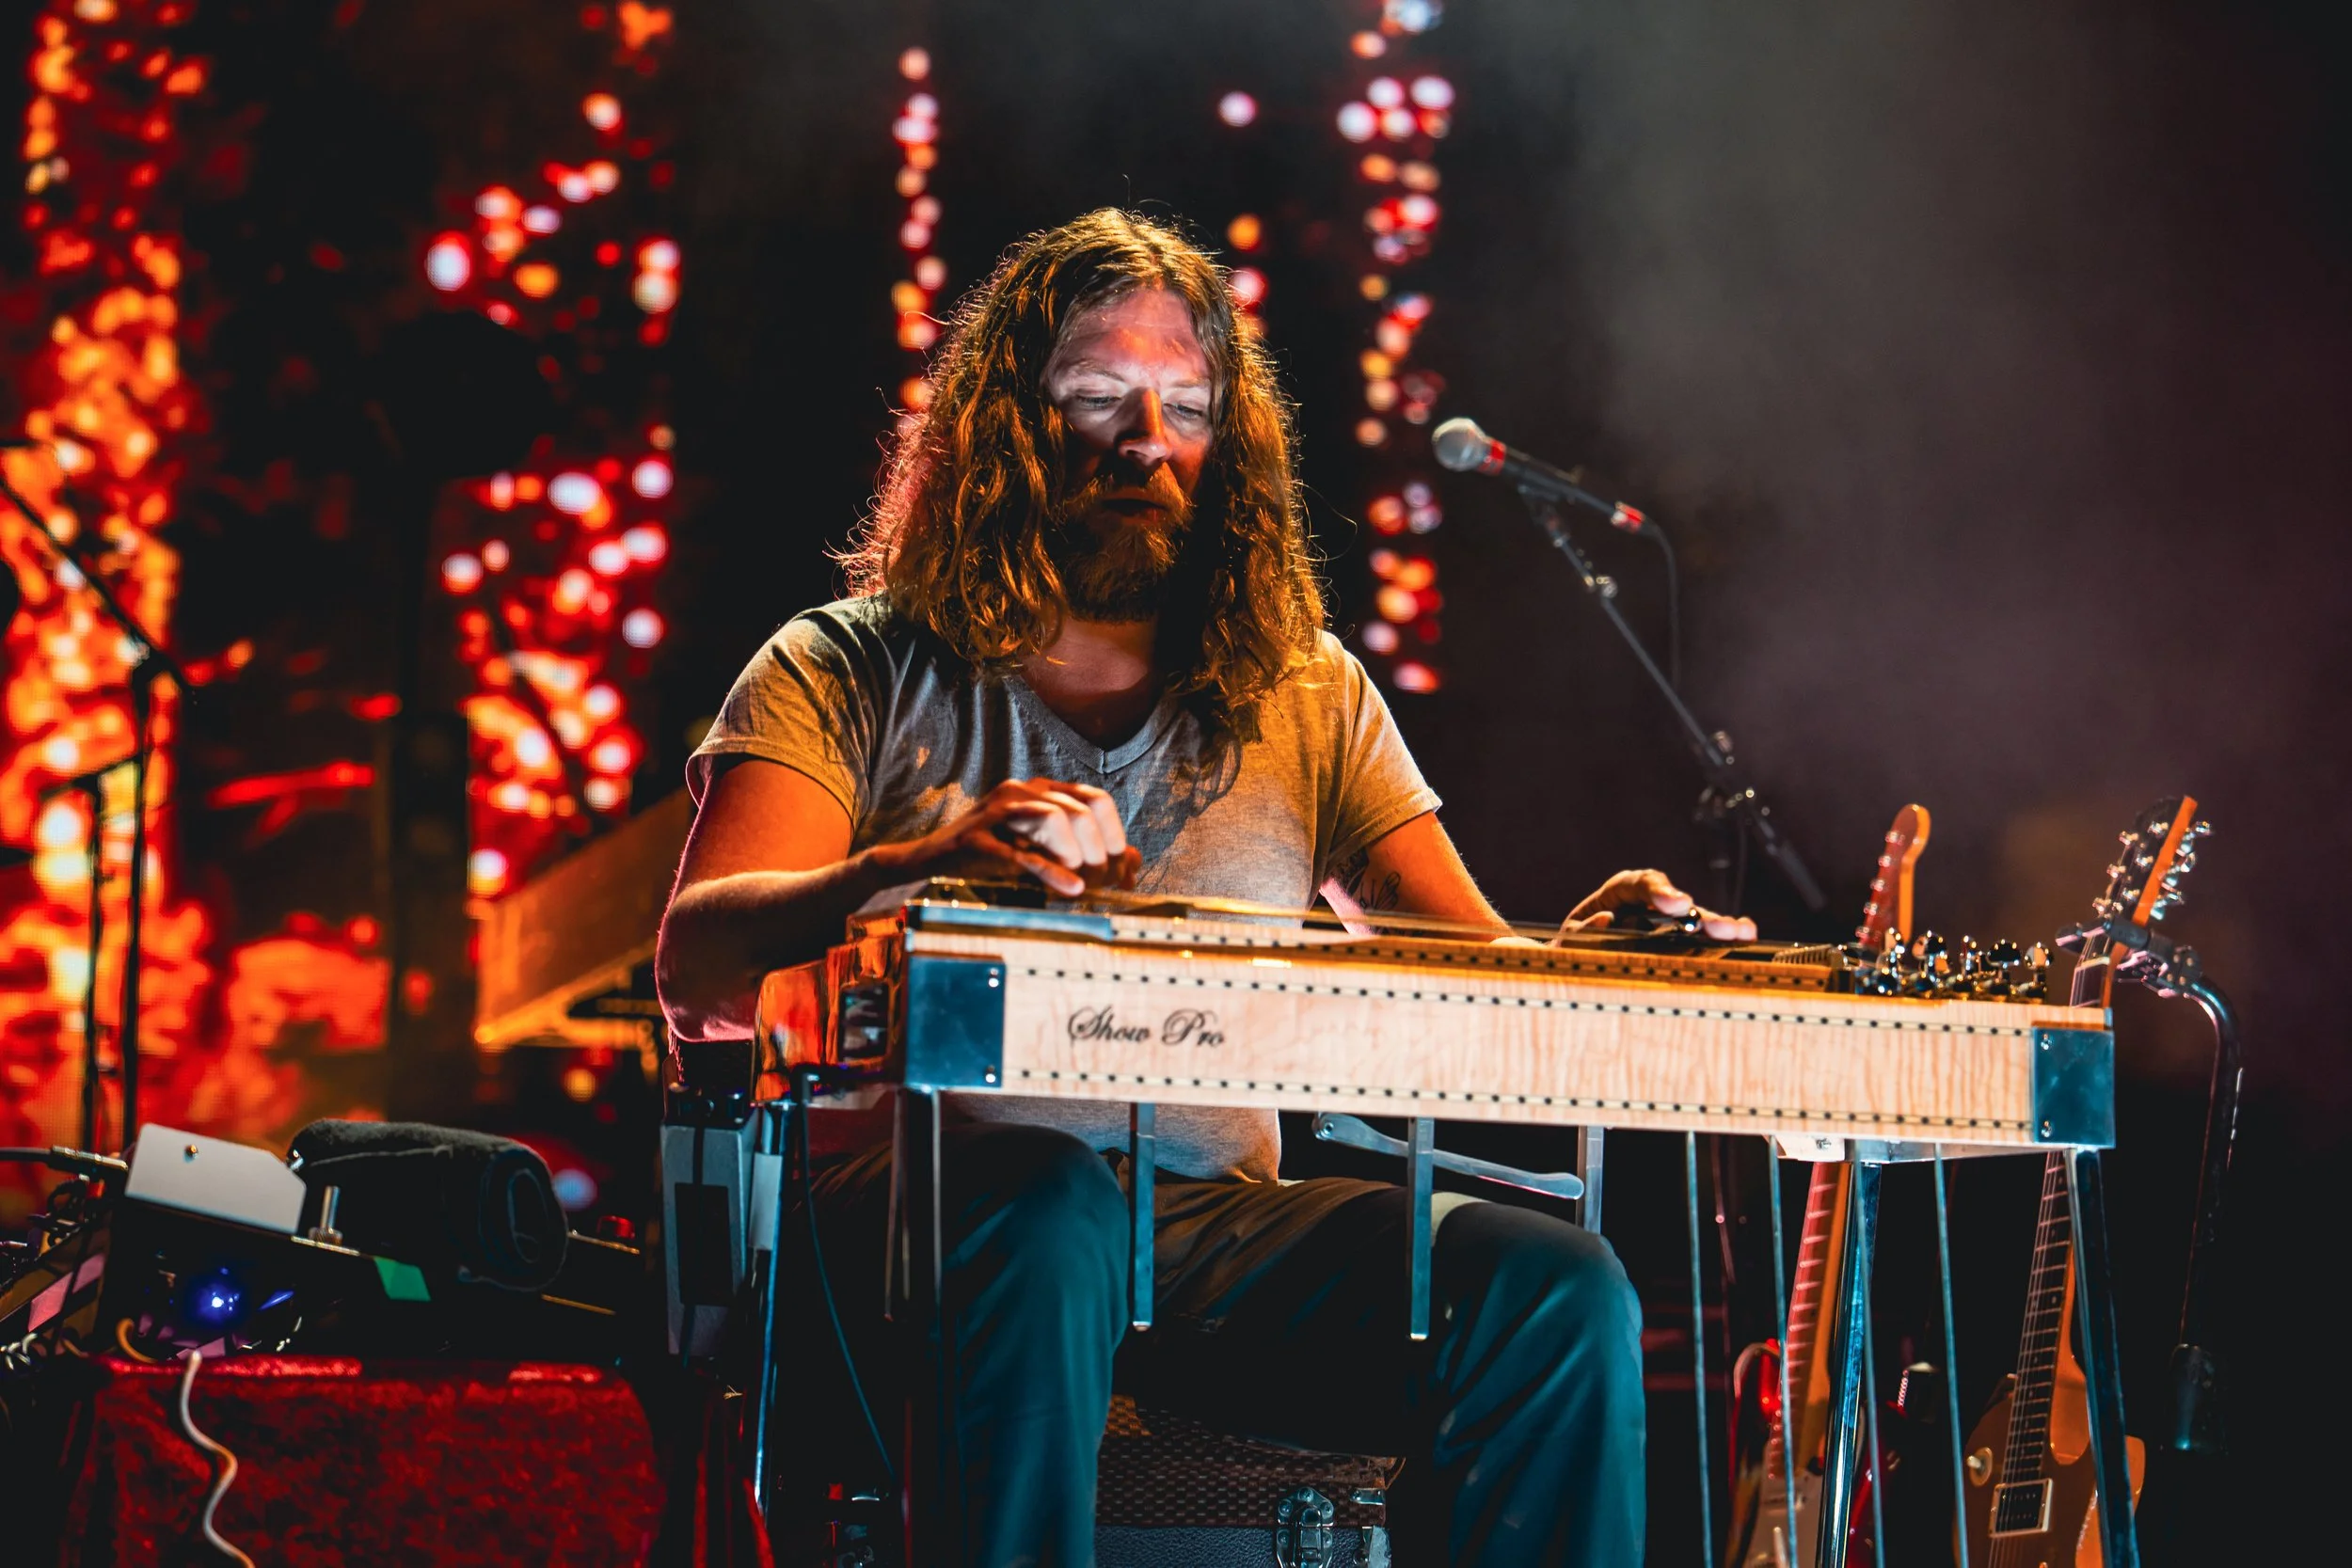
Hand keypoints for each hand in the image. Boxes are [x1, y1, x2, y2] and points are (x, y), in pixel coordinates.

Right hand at [880, 777, 1139, 897]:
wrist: (929, 864)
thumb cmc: (989, 858)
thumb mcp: (1042, 852)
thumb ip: (1087, 853)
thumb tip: (1135, 864)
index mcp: (1041, 791)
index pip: (1097, 800)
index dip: (1116, 834)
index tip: (1122, 870)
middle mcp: (1022, 791)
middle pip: (1082, 810)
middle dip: (1100, 850)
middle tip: (1103, 883)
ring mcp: (997, 811)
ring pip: (1056, 819)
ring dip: (1077, 855)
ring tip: (1082, 882)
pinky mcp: (977, 838)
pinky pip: (1022, 853)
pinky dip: (1051, 872)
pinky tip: (1070, 889)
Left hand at [1559, 869, 1756, 942]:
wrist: (1573, 967)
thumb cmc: (1571, 947)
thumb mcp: (1567, 939)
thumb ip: (1581, 930)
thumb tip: (1605, 920)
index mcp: (1617, 895)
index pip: (1639, 884)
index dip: (1660, 891)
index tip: (1678, 904)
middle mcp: (1646, 906)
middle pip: (1676, 904)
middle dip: (1699, 915)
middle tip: (1720, 928)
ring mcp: (1663, 926)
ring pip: (1693, 922)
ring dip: (1718, 927)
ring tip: (1743, 932)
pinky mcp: (1674, 947)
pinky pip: (1697, 943)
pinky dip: (1719, 942)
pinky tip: (1743, 939)